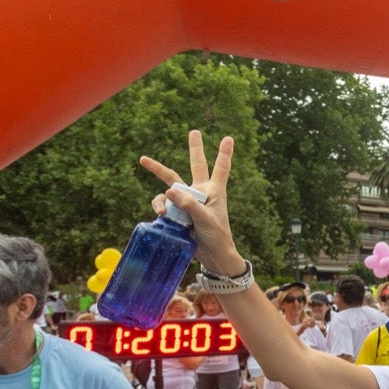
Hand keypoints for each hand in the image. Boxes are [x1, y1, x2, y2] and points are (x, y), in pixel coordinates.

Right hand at [140, 131, 242, 272]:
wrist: (213, 256)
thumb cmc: (217, 236)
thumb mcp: (205, 219)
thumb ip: (188, 204)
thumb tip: (168, 191)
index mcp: (215, 191)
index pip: (221, 168)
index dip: (224, 153)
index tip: (229, 138)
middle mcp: (201, 193)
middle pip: (195, 166)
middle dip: (195, 149)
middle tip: (194, 131)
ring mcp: (188, 202)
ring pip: (171, 186)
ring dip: (162, 193)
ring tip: (162, 211)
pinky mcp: (178, 212)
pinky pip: (164, 204)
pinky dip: (160, 207)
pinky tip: (161, 215)